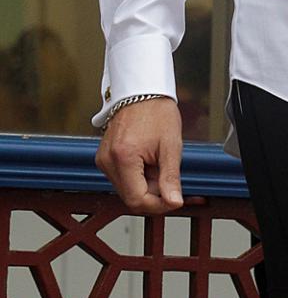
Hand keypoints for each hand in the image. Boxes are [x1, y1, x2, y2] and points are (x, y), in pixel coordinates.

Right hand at [96, 97, 184, 214]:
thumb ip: (171, 178)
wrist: (142, 91)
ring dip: (147, 186)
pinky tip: (149, 162)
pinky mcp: (105, 158)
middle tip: (170, 180)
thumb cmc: (156, 111)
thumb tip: (174, 202)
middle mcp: (107, 161)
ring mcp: (103, 160)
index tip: (175, 200)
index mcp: (123, 158)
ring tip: (159, 164)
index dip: (158, 205)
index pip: (136, 200)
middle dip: (154, 195)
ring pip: (127, 190)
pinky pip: (122, 179)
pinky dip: (138, 177)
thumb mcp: (171, 146)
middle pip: (130, 198)